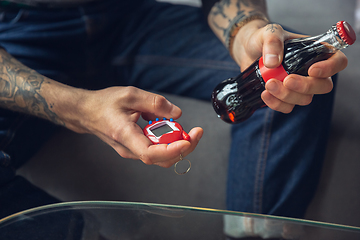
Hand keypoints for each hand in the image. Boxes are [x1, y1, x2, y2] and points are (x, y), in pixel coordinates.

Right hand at [60, 86, 202, 167]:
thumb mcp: (130, 94)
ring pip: (161, 157)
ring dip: (177, 145)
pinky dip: (168, 141)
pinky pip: (156, 150)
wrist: (87, 113)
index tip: (188, 139)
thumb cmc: (104, 104)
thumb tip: (177, 113)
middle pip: (161, 159)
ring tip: (186, 130)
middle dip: (184, 148)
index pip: (151, 154)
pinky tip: (169, 128)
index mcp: (125, 135)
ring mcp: (132, 151)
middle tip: (196, 132)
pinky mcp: (136, 148)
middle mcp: (129, 149)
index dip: (173, 150)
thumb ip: (155, 103)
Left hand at [232, 20, 347, 112]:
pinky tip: (264, 94)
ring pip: (304, 99)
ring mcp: (299, 86)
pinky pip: (287, 107)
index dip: (330, 68)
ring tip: (268, 84)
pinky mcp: (284, 97)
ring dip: (287, 95)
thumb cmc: (263, 39)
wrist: (247, 51)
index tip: (312, 70)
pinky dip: (276, 104)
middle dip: (305, 86)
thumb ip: (273, 42)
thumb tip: (273, 62)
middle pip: (323, 86)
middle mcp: (311, 71)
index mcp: (316, 52)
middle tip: (286, 80)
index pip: (338, 61)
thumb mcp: (269, 33)